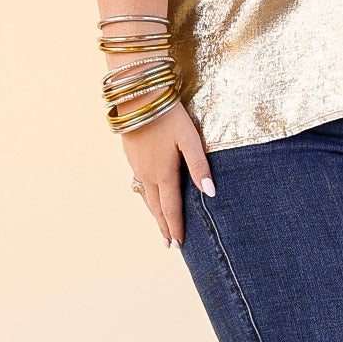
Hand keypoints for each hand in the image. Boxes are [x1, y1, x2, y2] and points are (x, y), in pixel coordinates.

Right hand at [123, 100, 213, 248]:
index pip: (170, 208)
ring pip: (146, 195)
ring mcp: (137, 165)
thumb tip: (211, 192)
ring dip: (154, 212)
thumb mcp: (190, 140)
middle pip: (155, 207)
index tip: (178, 244)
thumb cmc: (168, 116)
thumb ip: (199, 166)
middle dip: (163, 225)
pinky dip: (147, 196)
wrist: (138, 96)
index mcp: (163, 173)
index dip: (175, 227)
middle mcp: (147, 174)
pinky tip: (150, 194)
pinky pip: (140, 183)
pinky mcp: (131, 155)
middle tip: (169, 243)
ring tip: (160, 224)